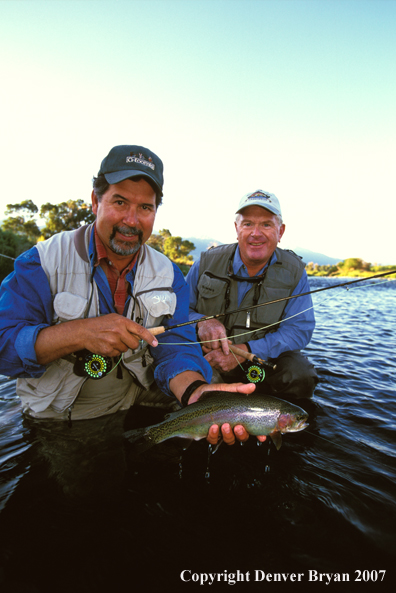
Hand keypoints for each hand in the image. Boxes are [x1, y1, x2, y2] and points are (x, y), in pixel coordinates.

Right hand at [35, 313, 158, 364]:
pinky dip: (114, 351)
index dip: (149, 337)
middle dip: (132, 343)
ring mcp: (113, 341)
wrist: (85, 331)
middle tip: (124, 339)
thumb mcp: (115, 318)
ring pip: (126, 349)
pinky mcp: (108, 350)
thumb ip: (127, 325)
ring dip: (122, 347)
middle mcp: (119, 331)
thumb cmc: (101, 324)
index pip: (140, 330)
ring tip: (112, 340)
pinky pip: (117, 354)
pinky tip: (108, 345)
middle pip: (135, 344)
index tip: (155, 343)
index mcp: (122, 322)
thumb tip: (140, 333)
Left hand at [186, 381, 266, 444]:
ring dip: (228, 435)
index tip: (262, 436)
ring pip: (229, 440)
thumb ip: (239, 388)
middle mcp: (232, 426)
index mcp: (239, 417)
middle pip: (242, 437)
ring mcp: (221, 430)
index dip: (259, 435)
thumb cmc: (214, 393)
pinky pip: (213, 439)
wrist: (196, 394)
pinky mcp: (209, 433)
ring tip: (225, 426)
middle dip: (241, 434)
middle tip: (238, 426)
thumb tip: (251, 386)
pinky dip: (214, 435)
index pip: (253, 429)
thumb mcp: (226, 389)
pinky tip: (213, 427)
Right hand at [197, 319, 228, 354]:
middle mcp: (213, 332)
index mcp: (220, 331)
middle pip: (215, 347)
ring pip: (209, 347)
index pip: (223, 340)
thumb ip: (225, 338)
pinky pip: (204, 345)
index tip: (226, 353)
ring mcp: (207, 334)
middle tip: (216, 345)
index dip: (225, 348)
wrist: (206, 320)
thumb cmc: (215, 326)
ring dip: (210, 346)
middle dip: (216, 348)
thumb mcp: (222, 330)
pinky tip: (208, 340)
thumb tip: (230, 344)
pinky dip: (206, 344)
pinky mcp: (201, 336)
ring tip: (212, 341)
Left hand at [204, 343, 248, 372]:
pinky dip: (220, 367)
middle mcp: (217, 360)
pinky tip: (224, 363)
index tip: (204, 360)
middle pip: (209, 364)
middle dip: (210, 362)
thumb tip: (203, 347)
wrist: (238, 355)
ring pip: (214, 367)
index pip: (205, 359)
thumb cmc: (228, 350)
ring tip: (221, 360)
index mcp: (214, 354)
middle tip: (214, 359)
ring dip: (216, 365)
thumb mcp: (219, 347)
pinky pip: (219, 370)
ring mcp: (221, 366)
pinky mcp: (224, 370)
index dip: (204, 360)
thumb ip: (209, 349)